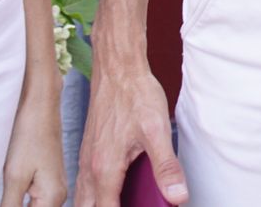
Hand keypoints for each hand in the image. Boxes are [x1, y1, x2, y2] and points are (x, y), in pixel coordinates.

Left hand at [4, 85, 67, 206]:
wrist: (40, 106)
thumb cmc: (29, 136)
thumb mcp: (14, 178)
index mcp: (53, 198)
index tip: (6, 198)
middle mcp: (58, 196)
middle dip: (15, 205)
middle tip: (6, 193)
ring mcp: (54, 188)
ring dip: (17, 204)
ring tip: (8, 190)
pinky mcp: (47, 180)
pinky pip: (34, 200)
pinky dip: (20, 200)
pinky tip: (10, 192)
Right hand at [73, 53, 187, 206]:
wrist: (118, 68)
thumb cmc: (135, 94)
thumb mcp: (157, 131)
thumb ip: (166, 167)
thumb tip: (177, 196)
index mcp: (106, 168)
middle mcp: (90, 167)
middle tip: (130, 206)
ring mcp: (86, 159)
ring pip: (83, 199)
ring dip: (96, 206)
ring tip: (120, 203)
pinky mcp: (89, 151)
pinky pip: (84, 184)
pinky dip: (93, 196)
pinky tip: (109, 192)